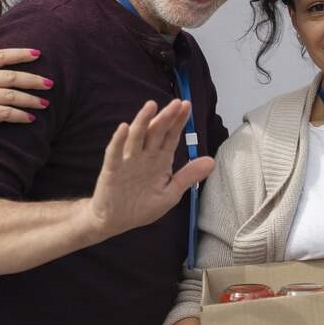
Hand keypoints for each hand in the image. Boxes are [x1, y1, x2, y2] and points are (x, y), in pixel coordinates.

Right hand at [0, 38, 49, 143]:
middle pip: (12, 76)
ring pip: (11, 95)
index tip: (38, 54)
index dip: (21, 54)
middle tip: (51, 83)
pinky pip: (4, 113)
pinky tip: (31, 119)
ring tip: (45, 103)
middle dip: (34, 79)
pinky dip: (19, 116)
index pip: (0, 56)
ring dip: (31, 99)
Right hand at [87, 99, 214, 239]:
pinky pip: (115, 153)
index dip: (179, 122)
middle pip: (156, 132)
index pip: (171, 136)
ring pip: (136, 137)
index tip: (187, 106)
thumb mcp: (170, 193)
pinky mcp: (112, 169)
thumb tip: (211, 161)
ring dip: (143, 121)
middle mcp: (145, 156)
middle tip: (177, 103)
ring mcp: (128, 161)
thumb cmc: (142, 206)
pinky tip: (124, 128)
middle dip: (166, 118)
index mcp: (160, 160)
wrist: (115, 221)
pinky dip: (118, 140)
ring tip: (151, 106)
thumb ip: (188, 176)